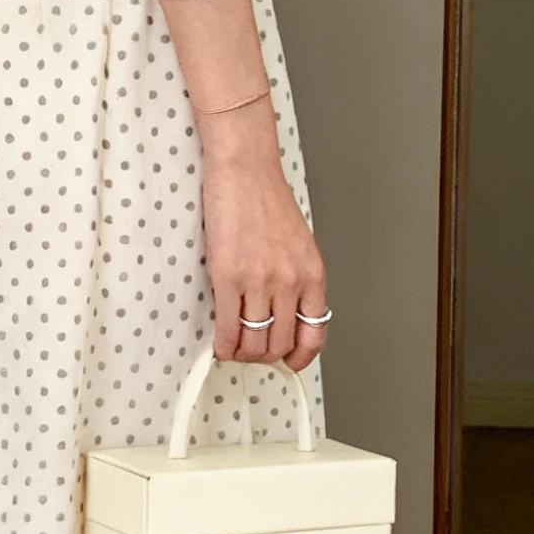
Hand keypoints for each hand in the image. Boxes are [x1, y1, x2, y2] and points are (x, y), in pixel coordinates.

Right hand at [199, 100, 328, 372]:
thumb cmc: (267, 200)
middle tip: (252, 351)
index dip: (302, 356)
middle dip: (265, 356)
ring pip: (254, 342)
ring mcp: (260, 282)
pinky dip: (223, 344)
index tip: (292, 362)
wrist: (245, 170)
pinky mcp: (229, 277)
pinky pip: (228, 328)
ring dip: (242, 353)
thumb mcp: (298, 244)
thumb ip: (297, 279)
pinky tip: (219, 345)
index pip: (314, 332)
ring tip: (234, 348)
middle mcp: (290, 282)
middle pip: (280, 343)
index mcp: (312, 275)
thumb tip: (285, 313)